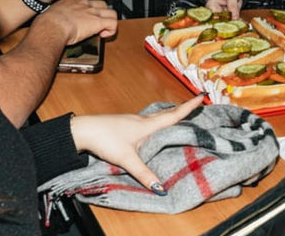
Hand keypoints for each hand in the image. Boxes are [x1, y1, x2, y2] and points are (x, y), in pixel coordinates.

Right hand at [33, 0, 116, 44]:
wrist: (51, 26)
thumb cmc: (46, 24)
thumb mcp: (49, 17)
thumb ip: (52, 20)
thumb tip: (48, 27)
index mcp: (69, 2)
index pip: (83, 2)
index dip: (86, 11)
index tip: (82, 20)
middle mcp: (83, 4)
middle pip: (101, 4)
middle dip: (102, 13)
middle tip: (97, 25)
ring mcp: (92, 12)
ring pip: (111, 12)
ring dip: (110, 22)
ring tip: (103, 31)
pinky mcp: (98, 21)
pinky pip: (113, 23)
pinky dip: (112, 30)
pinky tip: (104, 36)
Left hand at [70, 95, 205, 192]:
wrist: (83, 130)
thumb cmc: (106, 139)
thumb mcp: (127, 159)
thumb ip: (144, 174)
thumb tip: (161, 188)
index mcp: (147, 125)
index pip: (173, 115)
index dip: (189, 106)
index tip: (201, 96)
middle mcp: (142, 120)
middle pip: (166, 113)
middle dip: (181, 110)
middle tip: (194, 105)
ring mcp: (132, 121)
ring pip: (155, 117)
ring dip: (168, 115)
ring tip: (177, 117)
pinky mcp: (124, 124)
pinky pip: (146, 122)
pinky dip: (155, 123)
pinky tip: (151, 129)